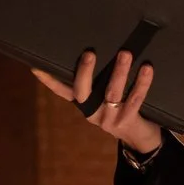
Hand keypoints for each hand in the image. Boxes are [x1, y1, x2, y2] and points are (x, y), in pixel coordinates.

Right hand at [33, 49, 163, 154]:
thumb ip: (100, 80)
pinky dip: (141, 83)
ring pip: (112, 94)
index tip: (36, 67)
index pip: (63, 91)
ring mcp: (110, 119)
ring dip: (119, 73)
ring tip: (125, 53)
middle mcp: (93, 113)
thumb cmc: (123, 108)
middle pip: (83, 93)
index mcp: (85, 105)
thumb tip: (99, 46)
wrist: (141, 137)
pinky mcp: (128, 122)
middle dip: (85, 72)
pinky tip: (146, 69)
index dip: (49, 80)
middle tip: (89, 53)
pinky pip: (135, 99)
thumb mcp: (107, 97)